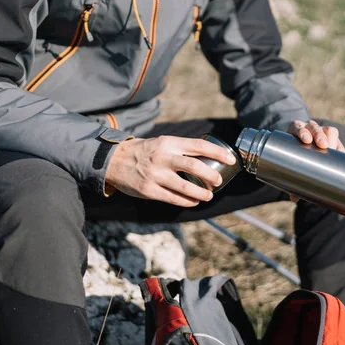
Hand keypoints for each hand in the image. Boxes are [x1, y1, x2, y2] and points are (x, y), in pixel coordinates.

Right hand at [106, 136, 236, 206]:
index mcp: (168, 142)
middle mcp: (163, 157)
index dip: (217, 152)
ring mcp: (155, 175)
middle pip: (194, 166)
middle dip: (211, 176)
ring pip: (185, 187)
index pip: (199, 145)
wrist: (113, 160)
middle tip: (218, 181)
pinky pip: (173, 198)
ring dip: (201, 193)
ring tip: (208, 195)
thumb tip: (208, 158)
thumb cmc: (144, 151)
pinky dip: (187, 201)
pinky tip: (194, 202)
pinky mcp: (148, 190)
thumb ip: (180, 149)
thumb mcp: (161, 143)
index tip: (230, 159)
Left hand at [287, 120, 344, 202]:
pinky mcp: (333, 139)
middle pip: (315, 127)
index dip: (302, 131)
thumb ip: (292, 176)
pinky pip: (338, 142)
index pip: (298, 127)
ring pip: (329, 130)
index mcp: (295, 130)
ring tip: (331, 151)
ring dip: (331, 140)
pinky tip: (340, 156)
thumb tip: (294, 197)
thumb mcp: (291, 162)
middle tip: (322, 145)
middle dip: (319, 135)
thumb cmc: (294, 155)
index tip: (306, 140)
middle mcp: (309, 128)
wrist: (304, 149)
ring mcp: (322, 132)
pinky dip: (339, 148)